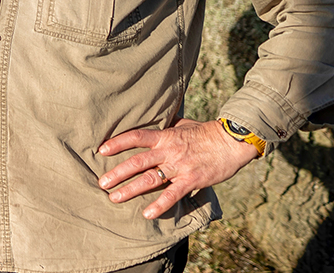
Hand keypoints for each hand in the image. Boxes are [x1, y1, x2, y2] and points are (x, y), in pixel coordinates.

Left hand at [97, 118, 259, 218]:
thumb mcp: (183, 124)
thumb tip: (153, 120)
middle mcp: (169, 151)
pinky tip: (147, 214)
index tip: (101, 150)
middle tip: (101, 182)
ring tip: (114, 198)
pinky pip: (172, 194)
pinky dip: (159, 205)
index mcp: (165, 136)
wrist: (231, 141)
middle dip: (117, 173)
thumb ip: (166, 126)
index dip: (118, 143)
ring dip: (130, 189)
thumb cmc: (206, 132)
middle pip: (137, 162)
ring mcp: (179, 166)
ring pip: (150, 179)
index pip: (136, 137)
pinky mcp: (191, 179)